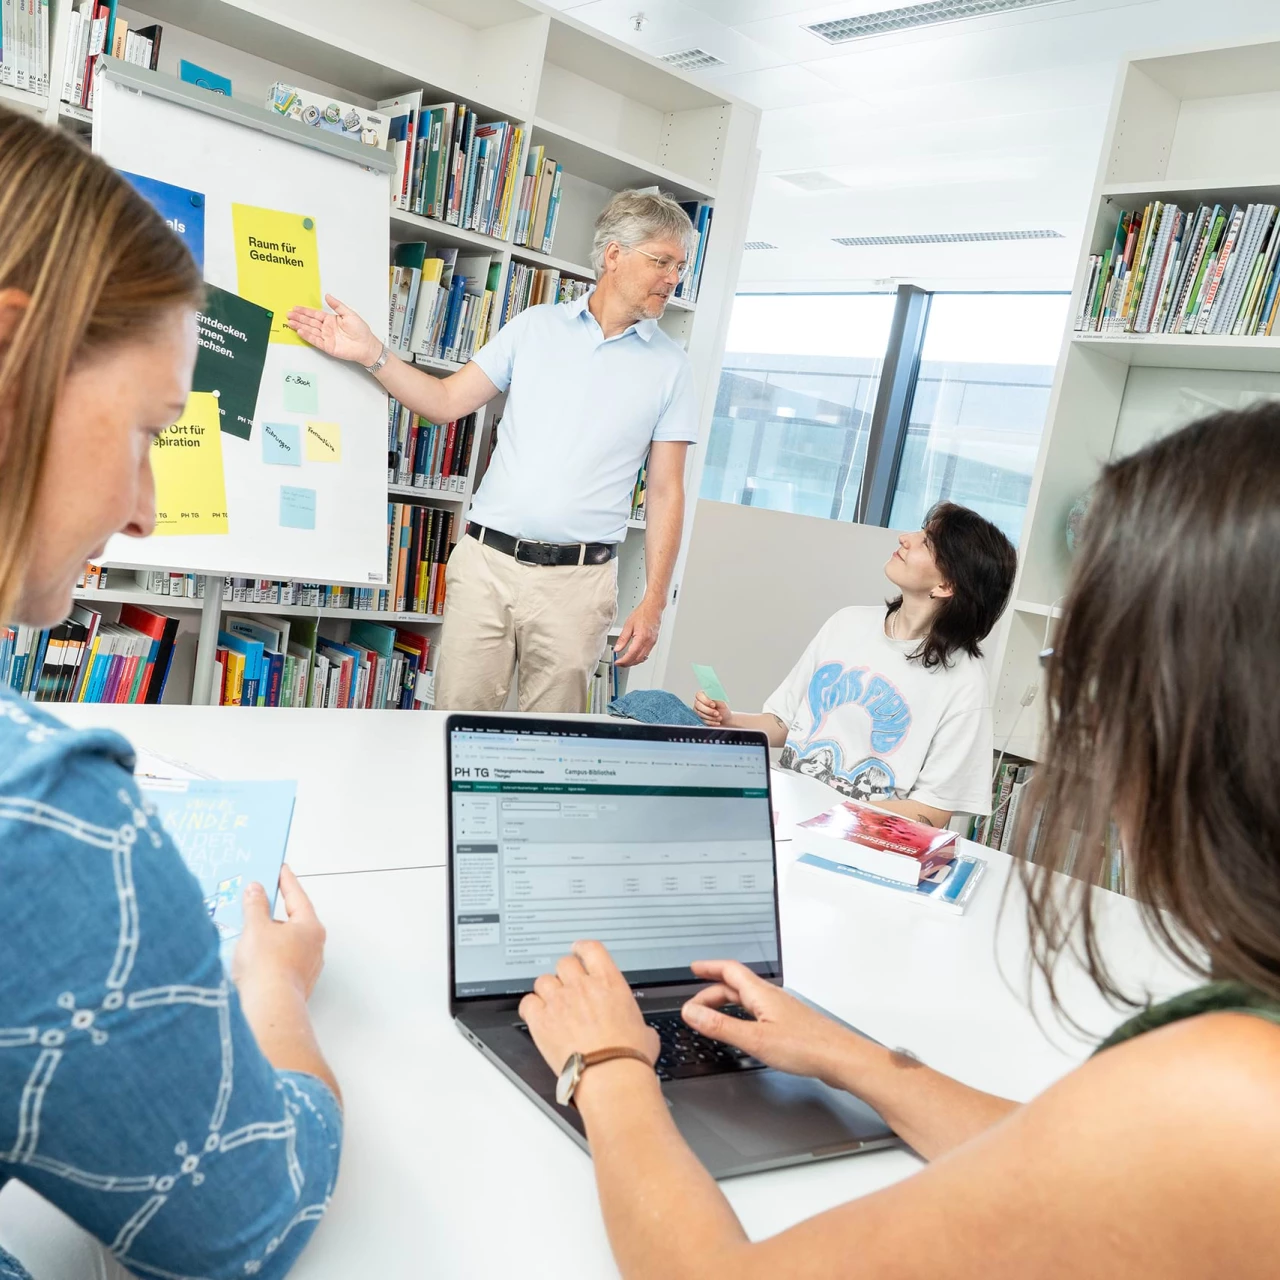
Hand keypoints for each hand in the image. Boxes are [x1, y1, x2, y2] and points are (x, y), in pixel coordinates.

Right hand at [232, 864, 326, 1000]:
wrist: (268, 1009)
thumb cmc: (267, 969)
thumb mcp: (256, 928)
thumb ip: (255, 906)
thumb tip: (256, 891)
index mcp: (310, 927)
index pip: (297, 896)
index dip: (286, 881)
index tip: (280, 869)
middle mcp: (314, 947)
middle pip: (293, 921)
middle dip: (273, 912)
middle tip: (258, 900)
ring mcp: (306, 967)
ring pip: (286, 943)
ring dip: (268, 936)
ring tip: (247, 932)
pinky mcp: (294, 984)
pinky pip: (281, 961)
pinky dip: (267, 955)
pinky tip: (251, 958)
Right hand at [285, 293, 381, 365]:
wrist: (366, 345)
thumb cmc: (361, 330)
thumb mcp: (349, 313)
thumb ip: (337, 305)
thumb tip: (328, 295)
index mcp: (331, 320)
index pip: (315, 314)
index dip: (305, 311)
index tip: (295, 308)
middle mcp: (327, 328)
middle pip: (310, 322)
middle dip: (299, 318)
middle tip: (288, 314)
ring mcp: (326, 337)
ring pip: (310, 330)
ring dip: (300, 326)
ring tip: (290, 322)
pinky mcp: (328, 346)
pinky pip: (315, 340)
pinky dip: (308, 336)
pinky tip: (300, 331)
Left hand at [519, 941, 659, 1078]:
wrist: (611, 1076)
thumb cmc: (628, 1056)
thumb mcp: (644, 1030)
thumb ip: (635, 1022)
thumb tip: (643, 1032)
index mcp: (609, 982)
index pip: (590, 948)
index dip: (581, 948)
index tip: (578, 952)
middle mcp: (582, 986)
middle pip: (563, 963)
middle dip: (564, 974)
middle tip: (567, 988)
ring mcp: (560, 1002)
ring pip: (543, 980)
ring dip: (547, 991)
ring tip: (552, 1005)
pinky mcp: (542, 1021)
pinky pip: (527, 1003)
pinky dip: (530, 1008)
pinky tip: (537, 1017)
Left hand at [613, 600, 661, 667]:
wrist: (653, 607)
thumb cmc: (643, 613)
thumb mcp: (628, 625)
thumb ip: (622, 638)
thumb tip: (617, 648)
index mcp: (642, 638)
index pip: (631, 655)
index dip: (624, 661)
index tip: (617, 662)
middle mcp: (648, 642)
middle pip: (637, 659)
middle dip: (628, 664)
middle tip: (620, 664)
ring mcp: (652, 642)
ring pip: (643, 658)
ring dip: (634, 662)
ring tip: (625, 661)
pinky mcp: (653, 641)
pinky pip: (647, 653)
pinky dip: (640, 658)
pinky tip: (635, 656)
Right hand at [681, 959, 862, 1085]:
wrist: (840, 1058)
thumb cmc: (806, 1047)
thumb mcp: (755, 1039)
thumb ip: (721, 1026)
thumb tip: (692, 1012)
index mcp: (761, 994)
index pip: (729, 970)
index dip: (709, 967)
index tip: (694, 968)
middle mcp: (771, 997)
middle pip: (736, 985)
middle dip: (712, 992)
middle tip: (695, 1006)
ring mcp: (781, 1010)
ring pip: (747, 998)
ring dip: (726, 1002)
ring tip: (712, 1014)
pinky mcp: (789, 1024)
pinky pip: (757, 1012)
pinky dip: (741, 1015)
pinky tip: (743, 1028)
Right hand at [694, 691, 730, 726]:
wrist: (725, 719)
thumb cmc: (723, 709)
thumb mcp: (722, 703)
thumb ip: (716, 699)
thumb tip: (713, 696)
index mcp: (704, 695)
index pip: (699, 695)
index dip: (705, 700)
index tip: (713, 705)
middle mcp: (699, 702)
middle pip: (698, 705)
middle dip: (709, 710)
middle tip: (717, 713)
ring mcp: (697, 710)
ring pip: (700, 714)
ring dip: (711, 717)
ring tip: (719, 718)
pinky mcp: (698, 718)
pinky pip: (702, 721)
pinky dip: (711, 722)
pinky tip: (717, 722)